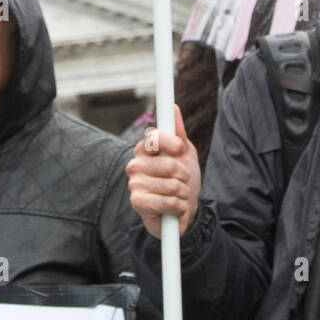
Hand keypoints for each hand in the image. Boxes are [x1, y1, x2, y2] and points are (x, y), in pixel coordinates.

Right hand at [126, 105, 200, 238]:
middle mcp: (136, 164)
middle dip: (184, 175)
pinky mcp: (137, 202)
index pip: (154, 137)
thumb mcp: (185, 154)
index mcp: (145, 150)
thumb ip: (178, 133)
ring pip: (172, 185)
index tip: (180, 150)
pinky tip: (174, 208)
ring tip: (179, 195)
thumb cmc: (183, 179)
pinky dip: (178, 207)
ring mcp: (135, 184)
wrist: (184, 211)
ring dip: (183, 193)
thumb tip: (173, 108)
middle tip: (182, 180)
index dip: (172, 143)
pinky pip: (167, 201)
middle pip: (169, 164)